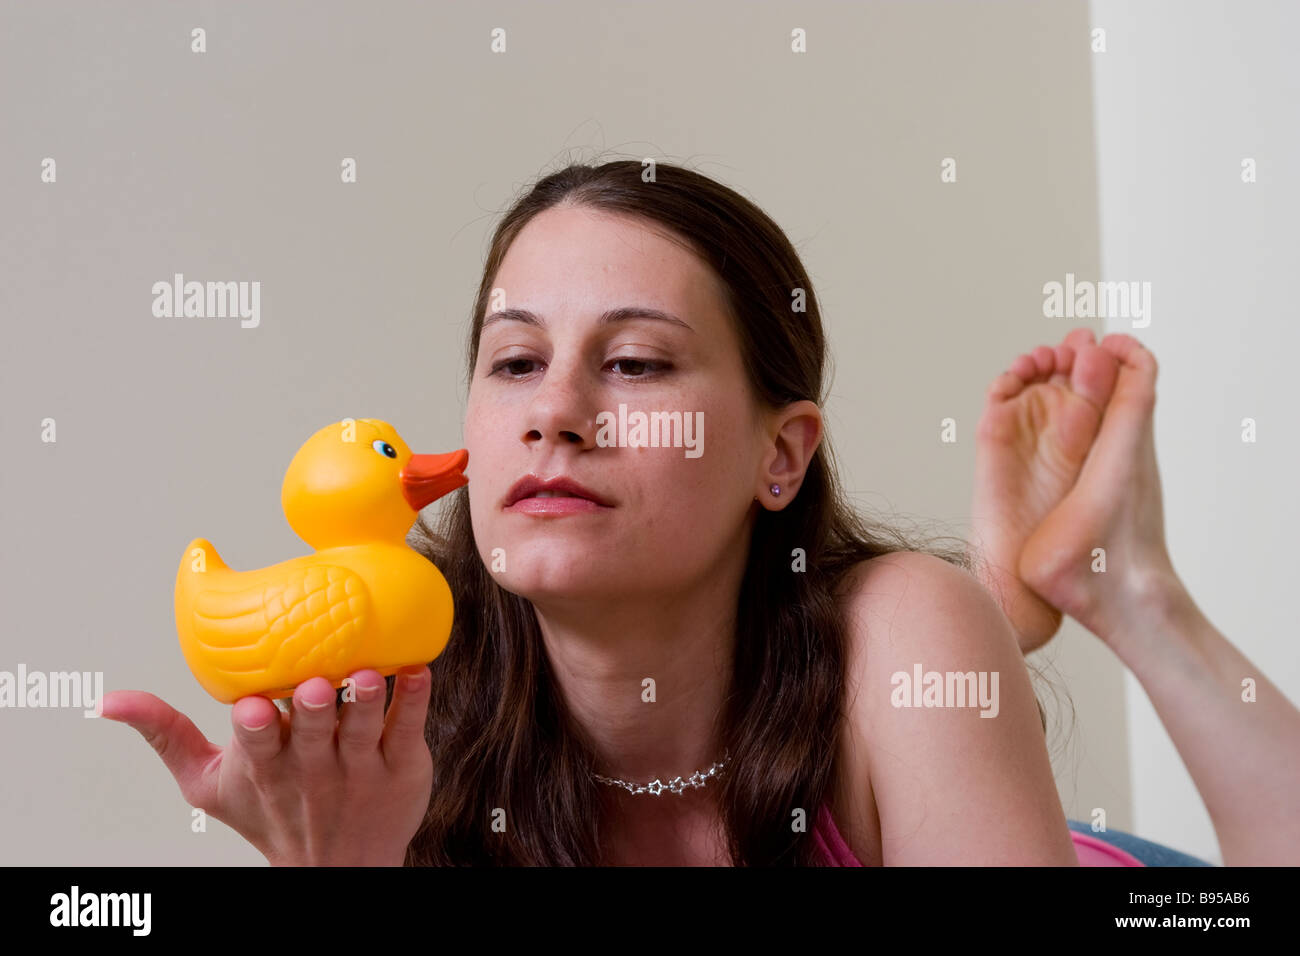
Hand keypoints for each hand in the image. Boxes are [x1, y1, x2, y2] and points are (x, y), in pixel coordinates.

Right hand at [100, 666, 432, 865]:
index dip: (256, 727)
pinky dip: (415, 699)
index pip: (257, 744)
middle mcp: (314, 768)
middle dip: (313, 707)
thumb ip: (164, 735)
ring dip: (366, 698)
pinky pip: (410, 727)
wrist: (336, 867)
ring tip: (366, 674)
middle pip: (314, 730)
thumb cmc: (268, 811)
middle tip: (315, 684)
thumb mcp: (206, 783)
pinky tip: (417, 670)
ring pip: (365, 726)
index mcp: (265, 767)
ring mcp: (361, 767)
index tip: (254, 707)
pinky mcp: (403, 765)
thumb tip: (109, 700)